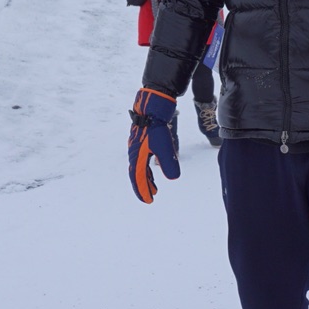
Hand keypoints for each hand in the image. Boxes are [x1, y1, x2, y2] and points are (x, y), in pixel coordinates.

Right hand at [128, 87, 180, 202]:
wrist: (151, 108)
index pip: (138, 177)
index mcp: (138, 156)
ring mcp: (137, 146)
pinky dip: (148, 168)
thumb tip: (173, 178)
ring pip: (140, 167)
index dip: (143, 190)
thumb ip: (169, 162)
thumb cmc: (156, 127)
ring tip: (155, 188)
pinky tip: (154, 168)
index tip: (149, 201)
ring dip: (147, 178)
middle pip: (137, 174)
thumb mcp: (165, 146)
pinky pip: (143, 159)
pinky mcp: (142, 141)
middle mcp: (134, 152)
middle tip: (150, 197)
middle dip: (143, 186)